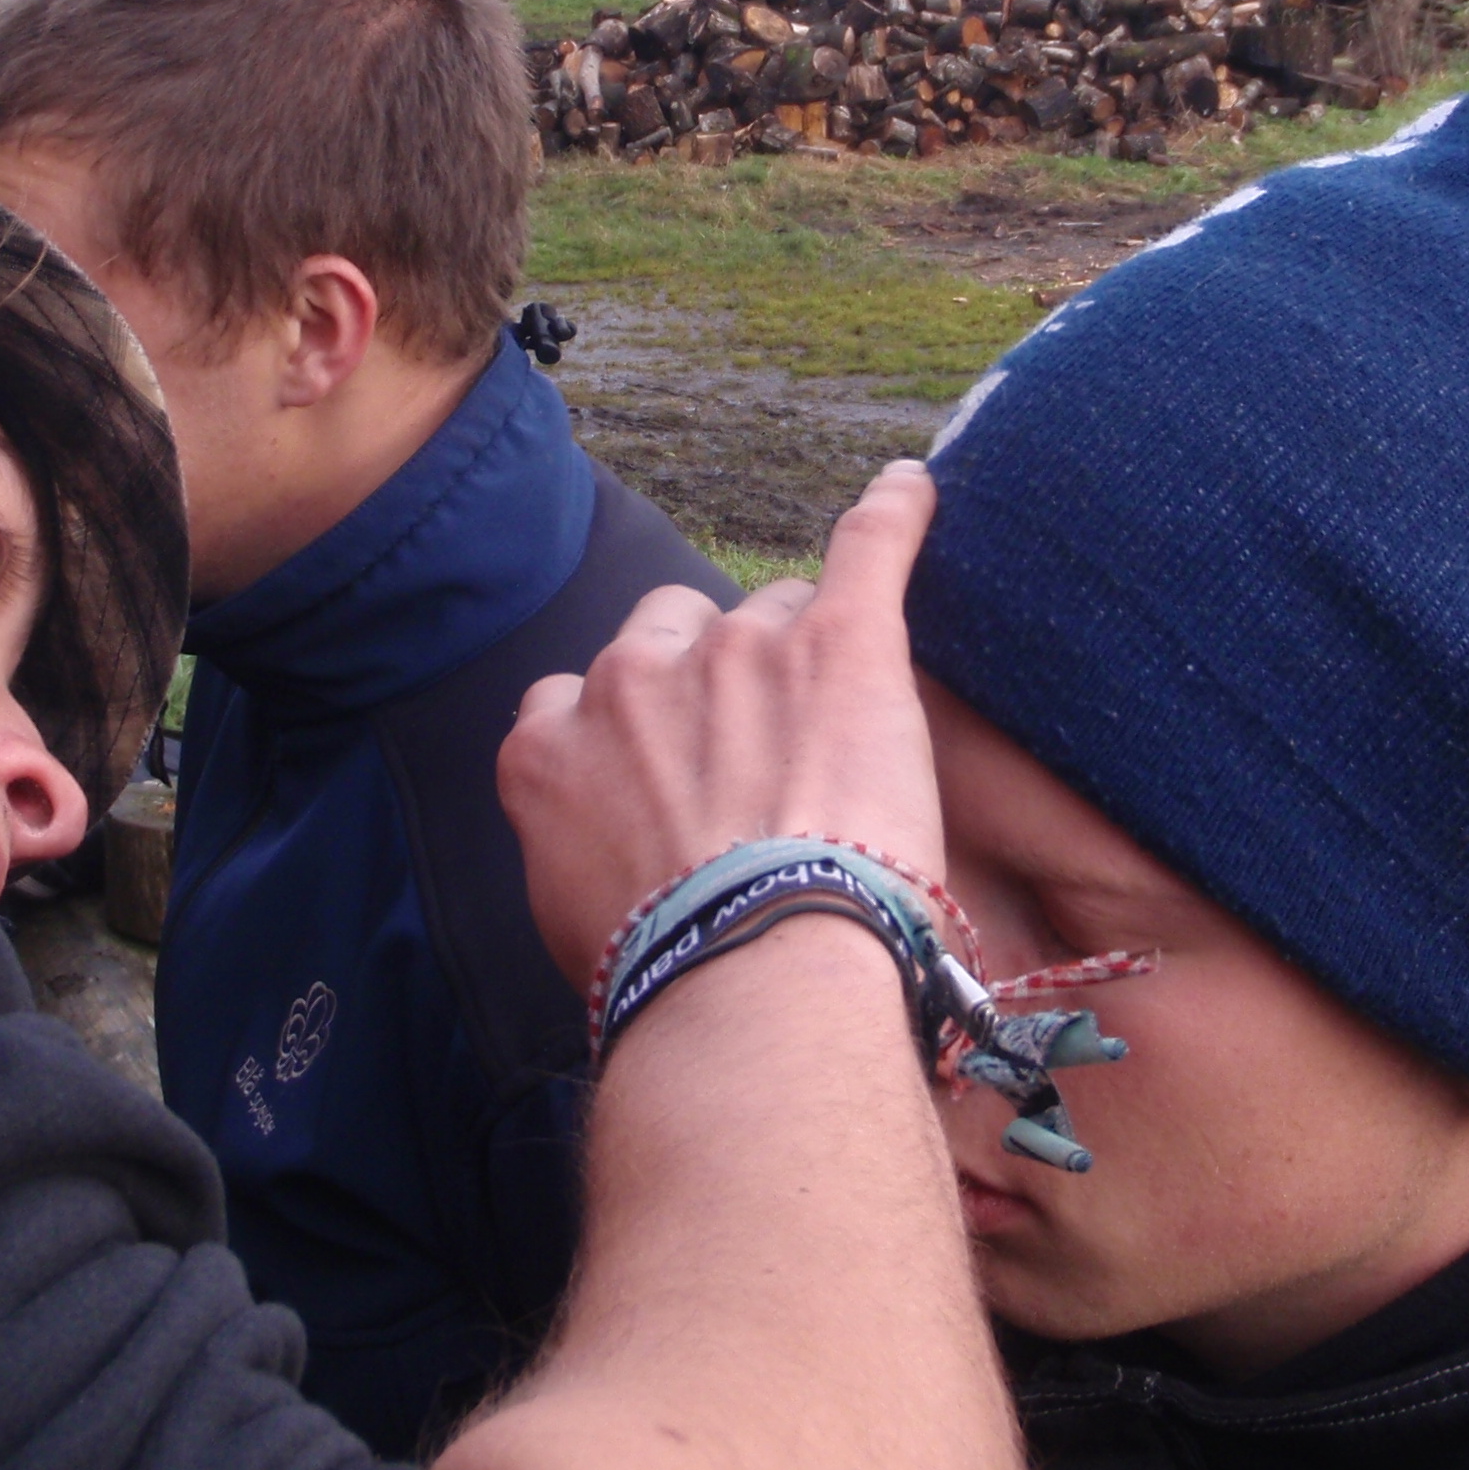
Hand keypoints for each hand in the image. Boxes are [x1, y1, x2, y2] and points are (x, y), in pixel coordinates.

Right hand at [499, 461, 943, 992]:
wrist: (747, 977)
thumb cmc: (667, 979)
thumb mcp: (571, 916)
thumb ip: (582, 844)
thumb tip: (617, 859)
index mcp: (550, 745)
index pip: (592, 695)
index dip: (647, 729)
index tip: (679, 773)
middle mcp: (628, 679)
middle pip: (682, 637)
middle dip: (722, 684)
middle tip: (770, 768)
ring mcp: (734, 652)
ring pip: (774, 616)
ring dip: (803, 661)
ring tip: (845, 742)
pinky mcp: (839, 641)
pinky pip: (868, 545)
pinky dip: (897, 516)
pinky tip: (917, 490)